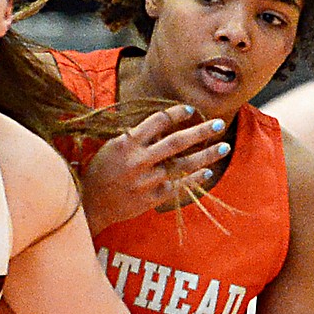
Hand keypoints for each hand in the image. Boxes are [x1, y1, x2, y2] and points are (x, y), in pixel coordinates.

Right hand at [81, 105, 229, 231]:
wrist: (89, 204)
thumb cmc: (100, 171)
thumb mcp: (112, 147)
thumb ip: (136, 136)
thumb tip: (165, 125)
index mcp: (126, 143)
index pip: (157, 121)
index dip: (176, 113)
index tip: (189, 109)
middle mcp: (138, 161)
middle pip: (176, 142)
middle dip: (201, 131)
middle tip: (219, 123)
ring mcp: (146, 181)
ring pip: (183, 165)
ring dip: (206, 155)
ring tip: (224, 146)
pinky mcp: (151, 198)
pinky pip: (179, 187)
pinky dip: (194, 179)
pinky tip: (208, 171)